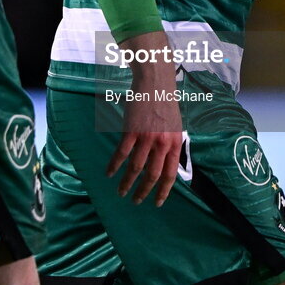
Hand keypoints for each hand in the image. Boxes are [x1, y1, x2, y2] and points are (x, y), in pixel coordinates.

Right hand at [106, 32, 182, 205]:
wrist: (155, 82)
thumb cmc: (164, 103)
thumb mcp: (174, 126)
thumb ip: (170, 145)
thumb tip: (166, 164)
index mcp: (175, 143)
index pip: (170, 174)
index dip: (163, 191)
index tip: (156, 203)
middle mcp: (162, 143)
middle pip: (152, 175)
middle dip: (143, 192)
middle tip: (135, 201)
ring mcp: (146, 137)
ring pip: (135, 168)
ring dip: (127, 183)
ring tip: (121, 192)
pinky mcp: (131, 130)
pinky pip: (121, 154)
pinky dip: (114, 165)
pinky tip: (109, 173)